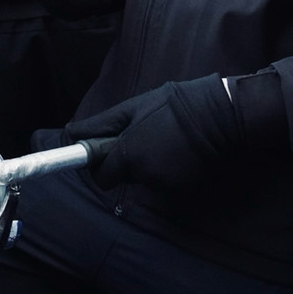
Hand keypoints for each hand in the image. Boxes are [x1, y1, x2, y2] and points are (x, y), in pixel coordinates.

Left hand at [64, 74, 241, 189]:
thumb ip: (100, 125)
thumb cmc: (174, 105)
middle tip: (141, 135)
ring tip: (164, 137)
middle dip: (126, 162)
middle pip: (124, 178)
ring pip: (145, 179)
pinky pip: (165, 181)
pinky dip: (167, 168)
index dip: (101, 166)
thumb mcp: (133, 107)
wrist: (222, 114)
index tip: (104, 154)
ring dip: (148, 163)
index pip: (102, 178)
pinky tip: (178, 149)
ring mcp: (167, 185)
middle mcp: (145, 176)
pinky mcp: (185, 187)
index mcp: (129, 155)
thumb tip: (71, 133)